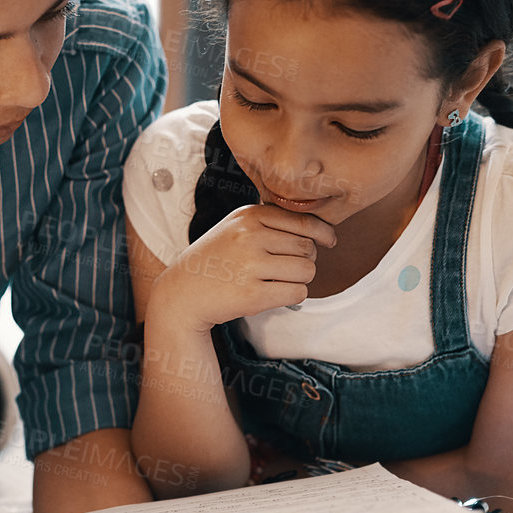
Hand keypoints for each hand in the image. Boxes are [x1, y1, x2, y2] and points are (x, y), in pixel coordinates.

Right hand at [154, 204, 336, 331]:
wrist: (182, 293)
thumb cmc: (215, 260)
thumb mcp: (235, 228)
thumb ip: (271, 223)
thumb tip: (321, 229)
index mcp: (249, 216)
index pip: (303, 220)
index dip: (323, 232)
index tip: (330, 241)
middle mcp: (250, 236)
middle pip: (308, 248)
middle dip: (304, 260)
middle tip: (283, 269)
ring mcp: (251, 264)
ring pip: (307, 270)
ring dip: (299, 279)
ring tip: (276, 281)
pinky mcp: (253, 294)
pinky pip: (298, 292)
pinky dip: (293, 296)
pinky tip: (274, 294)